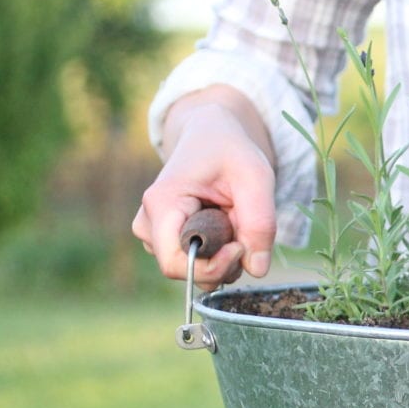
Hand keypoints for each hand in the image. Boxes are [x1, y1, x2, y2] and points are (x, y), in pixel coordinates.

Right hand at [132, 86, 277, 285]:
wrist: (211, 136)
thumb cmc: (230, 151)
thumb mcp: (256, 177)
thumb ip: (261, 223)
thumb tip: (257, 270)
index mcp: (161, 203)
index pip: (175, 263)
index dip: (212, 266)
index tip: (240, 246)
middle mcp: (147, 223)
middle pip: (186, 271)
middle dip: (224, 261)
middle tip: (243, 226)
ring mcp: (152, 234)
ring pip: (194, 271)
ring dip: (223, 256)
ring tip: (232, 218)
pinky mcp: (164, 241)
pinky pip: (196, 264)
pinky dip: (218, 253)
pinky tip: (223, 224)